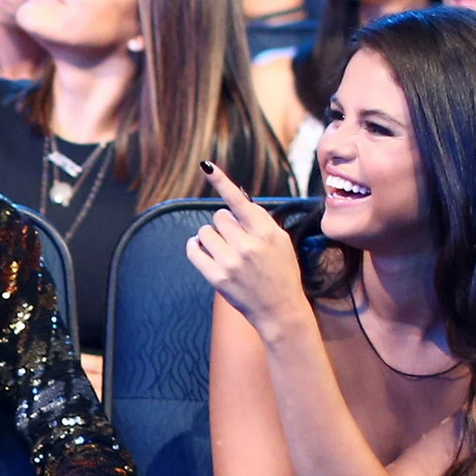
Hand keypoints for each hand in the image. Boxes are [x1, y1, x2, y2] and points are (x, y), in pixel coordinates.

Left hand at [185, 161, 308, 334]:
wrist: (280, 309)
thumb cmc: (281, 271)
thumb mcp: (281, 241)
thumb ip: (260, 220)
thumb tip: (237, 199)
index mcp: (265, 232)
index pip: (239, 201)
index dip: (221, 181)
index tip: (206, 166)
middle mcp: (247, 245)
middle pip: (218, 216)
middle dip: (225, 225)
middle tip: (236, 240)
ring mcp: (231, 262)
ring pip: (205, 232)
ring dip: (211, 237)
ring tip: (225, 251)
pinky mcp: (216, 277)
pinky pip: (193, 250)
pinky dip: (196, 247)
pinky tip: (204, 250)